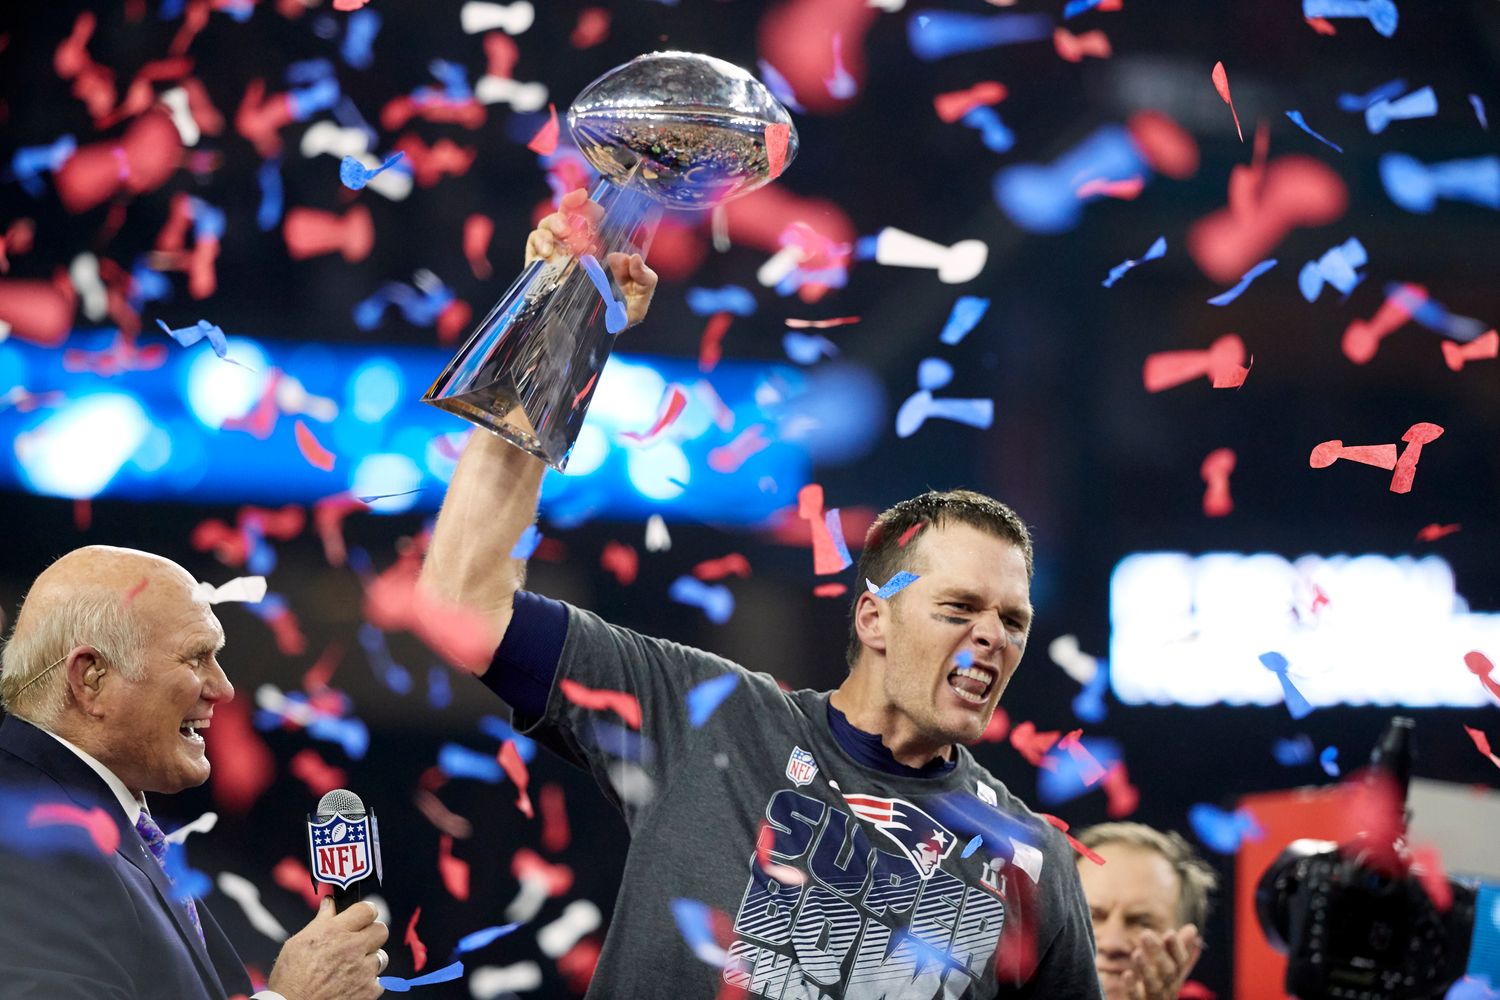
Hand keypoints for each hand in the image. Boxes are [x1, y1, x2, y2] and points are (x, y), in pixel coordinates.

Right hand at [266, 897, 387, 999]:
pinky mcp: (368, 991)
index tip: (362, 917)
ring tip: (350, 968)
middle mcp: (353, 948)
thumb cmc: (290, 977)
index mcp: (335, 931)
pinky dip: (367, 983)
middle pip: (381, 930)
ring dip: (369, 961)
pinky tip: (351, 985)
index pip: (368, 909)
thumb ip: (320, 920)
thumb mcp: (298, 942)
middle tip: (358, 942)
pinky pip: (378, 981)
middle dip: (371, 934)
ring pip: (381, 957)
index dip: (365, 912)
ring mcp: (363, 970)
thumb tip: (329, 903)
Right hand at [525, 188, 658, 327]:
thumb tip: (632, 257)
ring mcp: (558, 256)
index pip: (596, 219)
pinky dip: (540, 240)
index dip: (592, 206)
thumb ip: (645, 281)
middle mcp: (578, 248)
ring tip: (564, 234)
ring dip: (556, 221)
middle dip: (572, 204)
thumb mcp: (636, 305)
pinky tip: (549, 252)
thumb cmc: (613, 322)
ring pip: (550, 223)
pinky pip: (535, 242)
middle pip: (570, 213)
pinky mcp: (540, 267)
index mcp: (603, 250)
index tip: (593, 204)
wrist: (584, 342)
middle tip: (578, 204)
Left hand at [1120, 925, 1200, 999]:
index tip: (1170, 933)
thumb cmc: (1158, 990)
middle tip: (1145, 934)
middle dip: (1158, 954)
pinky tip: (1127, 976)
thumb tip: (1193, 929)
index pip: (1180, 963)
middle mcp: (1168, 990)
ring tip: (1136, 953)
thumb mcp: (1168, 970)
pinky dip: (1132, 989)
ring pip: (1154, 986)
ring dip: (1146, 970)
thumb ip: (1177, 951)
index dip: (1177, 949)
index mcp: (1174, 979)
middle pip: (1167, 973)